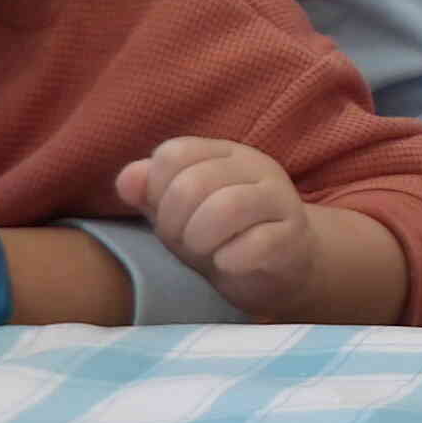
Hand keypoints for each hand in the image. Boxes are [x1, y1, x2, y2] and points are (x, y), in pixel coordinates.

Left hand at [115, 139, 322, 319]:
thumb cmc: (222, 236)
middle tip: (185, 241)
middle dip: (175, 222)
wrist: (280, 269)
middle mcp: (257, 168)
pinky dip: (229, 260)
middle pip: (195, 183)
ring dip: (201, 238)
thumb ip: (150, 191)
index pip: (174, 153)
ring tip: (205, 251)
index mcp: (226, 154)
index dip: (157, 189)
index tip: (166, 215)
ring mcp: (281, 200)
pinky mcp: (294, 236)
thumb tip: (127, 180)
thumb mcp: (178, 212)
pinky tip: (228, 264)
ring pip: (228, 207)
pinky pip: (256, 244)